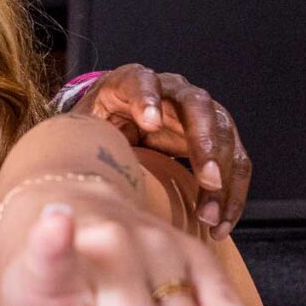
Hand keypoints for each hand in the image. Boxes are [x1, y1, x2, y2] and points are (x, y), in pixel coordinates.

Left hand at [66, 65, 252, 238]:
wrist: (113, 130)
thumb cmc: (96, 130)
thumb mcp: (82, 130)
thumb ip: (79, 139)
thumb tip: (71, 169)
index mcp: (132, 82)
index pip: (141, 81)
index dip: (148, 99)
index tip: (150, 123)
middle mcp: (172, 91)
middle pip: (197, 106)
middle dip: (204, 142)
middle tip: (206, 178)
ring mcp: (198, 114)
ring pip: (224, 135)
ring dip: (223, 176)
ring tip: (210, 214)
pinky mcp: (215, 140)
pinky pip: (234, 164)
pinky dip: (231, 195)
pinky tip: (220, 223)